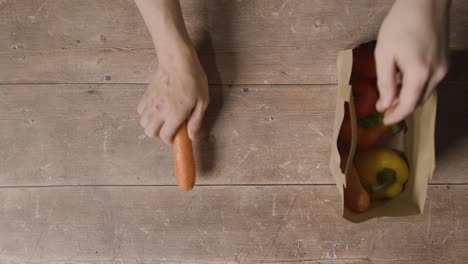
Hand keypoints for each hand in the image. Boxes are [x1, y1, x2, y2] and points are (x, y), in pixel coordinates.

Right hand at [137, 48, 208, 143]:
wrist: (178, 60)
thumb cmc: (193, 79)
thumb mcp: (202, 101)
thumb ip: (196, 120)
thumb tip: (192, 136)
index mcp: (175, 114)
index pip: (165, 136)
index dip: (171, 140)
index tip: (177, 137)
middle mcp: (160, 110)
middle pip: (150, 132)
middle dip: (159, 134)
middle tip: (168, 128)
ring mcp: (151, 103)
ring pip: (143, 123)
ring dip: (151, 124)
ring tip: (162, 119)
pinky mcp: (146, 95)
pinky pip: (140, 111)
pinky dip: (145, 113)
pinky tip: (156, 109)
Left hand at [375, 0, 449, 124]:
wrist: (425, 2)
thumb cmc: (400, 24)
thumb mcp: (384, 54)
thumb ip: (385, 82)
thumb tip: (385, 105)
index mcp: (419, 73)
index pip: (408, 105)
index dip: (395, 116)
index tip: (384, 121)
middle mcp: (436, 74)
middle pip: (418, 101)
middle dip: (401, 108)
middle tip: (384, 109)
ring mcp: (443, 67)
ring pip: (425, 93)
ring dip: (408, 97)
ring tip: (390, 96)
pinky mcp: (445, 61)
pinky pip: (430, 82)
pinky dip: (416, 86)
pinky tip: (403, 80)